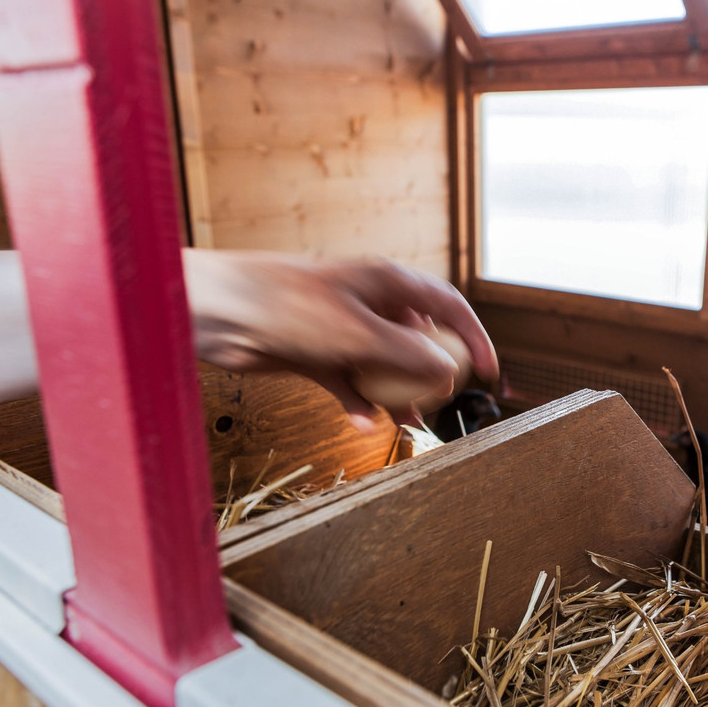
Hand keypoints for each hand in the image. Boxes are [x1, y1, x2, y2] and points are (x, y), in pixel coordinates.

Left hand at [183, 249, 498, 429]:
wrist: (219, 312)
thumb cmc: (287, 305)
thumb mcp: (359, 333)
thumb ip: (408, 354)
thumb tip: (448, 373)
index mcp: (388, 283)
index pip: (448, 307)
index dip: (473, 338)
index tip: (487, 371)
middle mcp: (369, 302)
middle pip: (417, 339)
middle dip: (432, 374)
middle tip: (442, 403)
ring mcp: (342, 328)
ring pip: (384, 365)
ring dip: (397, 394)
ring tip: (409, 423)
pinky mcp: (316, 352)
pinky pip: (350, 381)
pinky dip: (358, 401)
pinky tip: (362, 422)